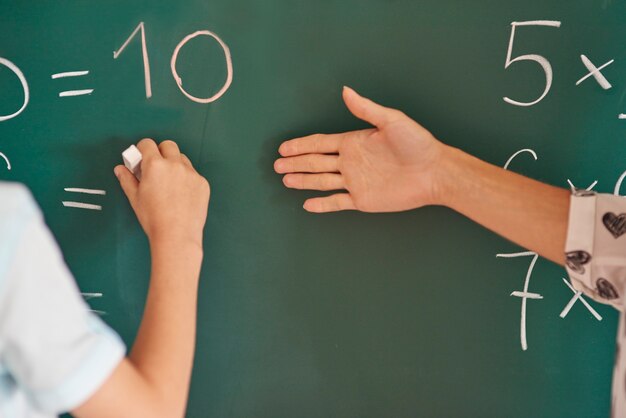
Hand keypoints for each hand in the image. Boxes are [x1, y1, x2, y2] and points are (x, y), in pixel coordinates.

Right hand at [114, 139, 209, 247]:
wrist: (177, 235)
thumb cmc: (154, 219)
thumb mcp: (135, 198)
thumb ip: (127, 179)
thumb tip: (120, 169)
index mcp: (155, 165)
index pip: (147, 144)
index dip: (142, 149)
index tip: (141, 158)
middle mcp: (175, 165)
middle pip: (168, 146)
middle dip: (160, 152)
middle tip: (156, 168)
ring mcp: (191, 173)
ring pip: (182, 159)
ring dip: (175, 164)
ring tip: (169, 184)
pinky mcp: (203, 183)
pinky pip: (193, 174)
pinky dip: (186, 179)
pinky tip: (181, 195)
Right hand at [274, 86, 446, 212]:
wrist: (434, 172)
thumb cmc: (417, 144)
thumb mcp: (391, 121)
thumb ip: (366, 109)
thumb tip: (346, 90)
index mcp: (354, 142)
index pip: (320, 143)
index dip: (301, 145)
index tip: (284, 148)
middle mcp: (351, 162)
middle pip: (316, 162)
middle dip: (296, 163)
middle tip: (276, 165)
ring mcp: (355, 181)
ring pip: (322, 181)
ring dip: (303, 180)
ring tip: (285, 180)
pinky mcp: (363, 200)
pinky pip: (337, 202)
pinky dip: (322, 204)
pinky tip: (308, 204)